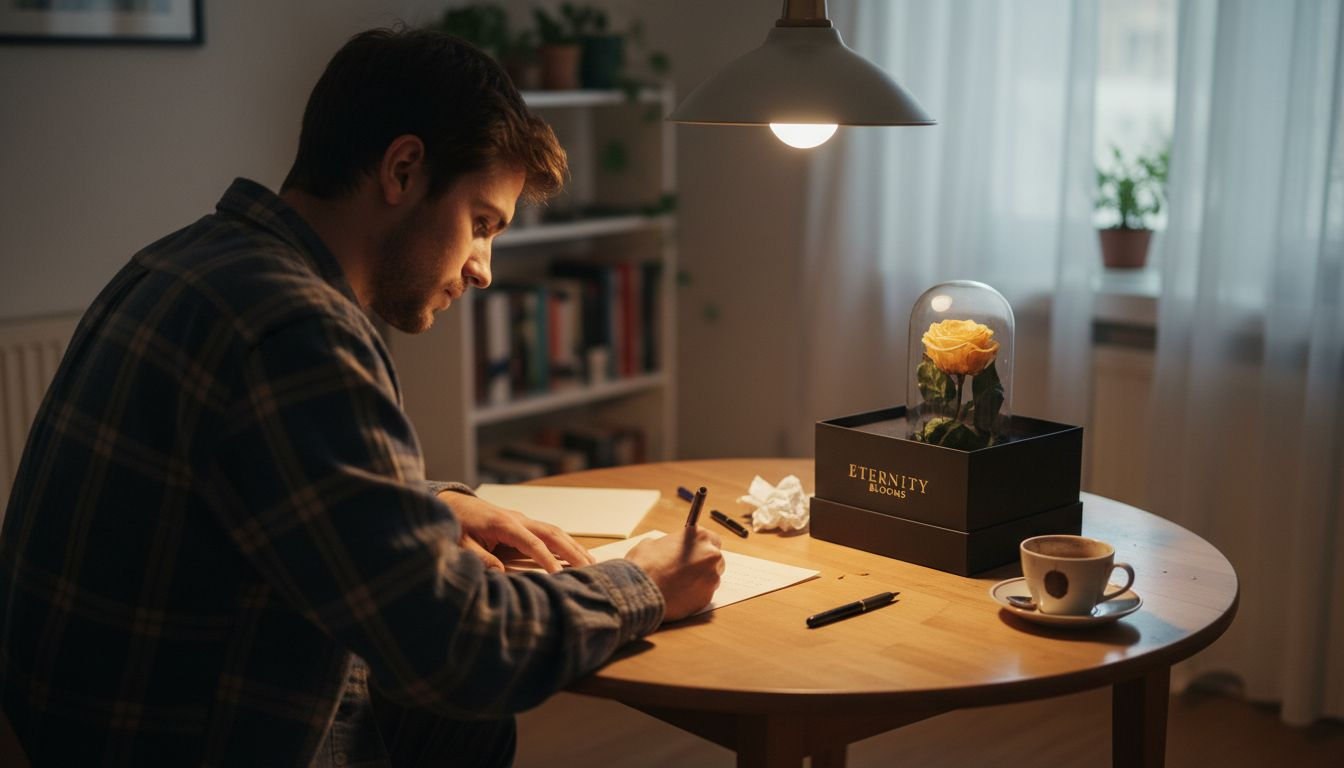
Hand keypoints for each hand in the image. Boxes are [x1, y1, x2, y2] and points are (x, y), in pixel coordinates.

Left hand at [439, 492, 595, 573]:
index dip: (548, 560)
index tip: (560, 576)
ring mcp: (522, 520)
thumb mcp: (462, 544)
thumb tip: (502, 575)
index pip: (533, 543)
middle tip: (590, 569)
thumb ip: (481, 559)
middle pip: (553, 534)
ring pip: (555, 531)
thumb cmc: (456, 523)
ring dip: (574, 546)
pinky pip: (549, 533)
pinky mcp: (522, 524)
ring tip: (592, 563)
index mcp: (504, 524)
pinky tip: (575, 554)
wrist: (451, 504)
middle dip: (572, 551)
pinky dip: (565, 543)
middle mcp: (518, 519)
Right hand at [624, 528, 723, 621]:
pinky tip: (680, 595)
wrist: (639, 593)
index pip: (711, 538)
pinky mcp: (708, 597)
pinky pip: (706, 593)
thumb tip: (663, 548)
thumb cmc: (643, 566)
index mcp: (698, 536)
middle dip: (704, 563)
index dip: (701, 546)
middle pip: (715, 558)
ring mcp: (711, 577)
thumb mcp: (650, 544)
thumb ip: (665, 544)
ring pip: (712, 577)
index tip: (695, 551)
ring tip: (681, 584)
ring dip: (701, 579)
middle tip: (687, 569)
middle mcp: (710, 555)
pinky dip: (696, 594)